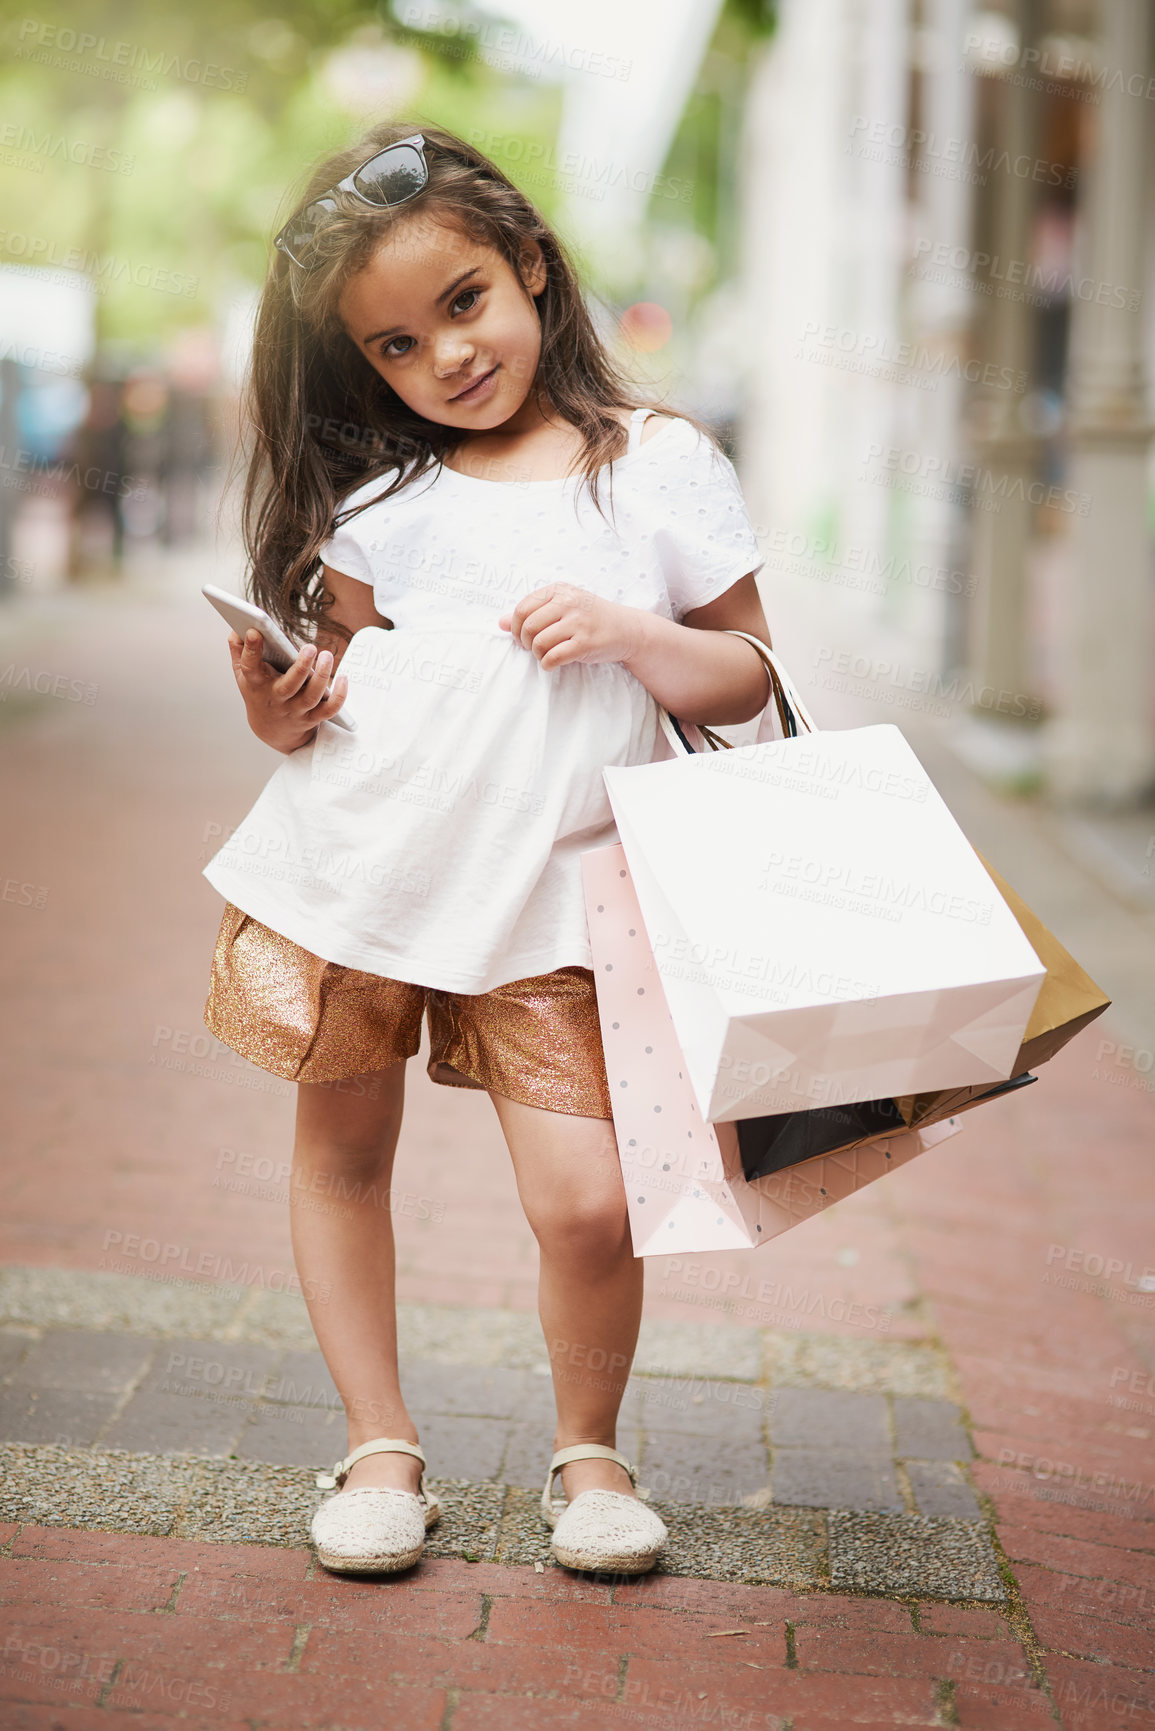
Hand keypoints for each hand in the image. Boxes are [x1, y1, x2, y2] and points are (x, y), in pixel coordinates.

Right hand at [227, 629, 348, 752]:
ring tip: (327, 655)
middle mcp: (276, 698)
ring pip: (311, 697)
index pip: (250, 667)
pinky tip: (343, 678)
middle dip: (301, 667)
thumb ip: (239, 650)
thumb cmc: (259, 693)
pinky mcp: (312, 718)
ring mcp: (295, 710)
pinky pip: (329, 710)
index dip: (251, 650)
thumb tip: (237, 628)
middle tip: (310, 647)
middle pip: (289, 686)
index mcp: (256, 684)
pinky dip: (339, 696)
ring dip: (322, 676)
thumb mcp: (243, 675)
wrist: (271, 730)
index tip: (255, 631)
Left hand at [498, 584, 646, 669]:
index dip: (516, 627)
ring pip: (539, 643)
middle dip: (525, 642)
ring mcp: (578, 622)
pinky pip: (553, 657)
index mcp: (560, 590)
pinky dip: (547, 664)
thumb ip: (533, 613)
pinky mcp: (585, 643)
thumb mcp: (563, 608)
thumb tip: (501, 623)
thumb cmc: (591, 618)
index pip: (523, 608)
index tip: (522, 637)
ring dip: (537, 654)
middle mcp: (569, 603)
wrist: (627, 629)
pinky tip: (553, 663)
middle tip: (532, 648)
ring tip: (545, 654)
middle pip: (529, 626)